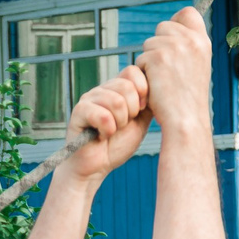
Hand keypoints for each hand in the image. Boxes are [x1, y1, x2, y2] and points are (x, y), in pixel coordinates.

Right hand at [65, 65, 150, 181]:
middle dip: (132, 111)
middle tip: (123, 125)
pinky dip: (107, 131)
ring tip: (112, 131)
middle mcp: (102, 89)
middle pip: (126, 85)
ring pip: (116, 101)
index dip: (143, 90)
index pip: (133, 70)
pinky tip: (101, 136)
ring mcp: (89, 99)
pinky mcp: (79, 112)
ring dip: (120, 123)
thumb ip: (148, 102)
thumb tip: (160, 85)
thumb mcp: (141, 121)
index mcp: (116, 88)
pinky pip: (102, 115)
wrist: (96, 168)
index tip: (140, 110)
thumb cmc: (117, 145)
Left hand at [136, 7, 212, 134]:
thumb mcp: (196, 68)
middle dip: (158, 45)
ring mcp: (174, 46)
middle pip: (163, 26)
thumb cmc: (187, 100)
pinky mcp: (157, 56)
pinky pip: (140, 59)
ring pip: (149, 43)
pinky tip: (155, 87)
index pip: (188, 13)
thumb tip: (169, 34)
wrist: (185, 120)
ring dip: (149, 61)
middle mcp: (191, 40)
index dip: (176, 21)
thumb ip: (186, 49)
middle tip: (166, 71)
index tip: (171, 36)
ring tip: (162, 81)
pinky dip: (143, 74)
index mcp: (203, 42)